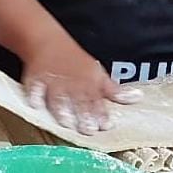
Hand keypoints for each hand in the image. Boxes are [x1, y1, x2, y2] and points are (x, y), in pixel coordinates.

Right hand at [21, 39, 139, 134]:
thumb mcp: (98, 74)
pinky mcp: (35, 79)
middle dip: (84, 116)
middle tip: (88, 130)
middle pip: (79, 102)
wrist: (48, 41)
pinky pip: (34, 89)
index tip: (107, 126)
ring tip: (66, 123)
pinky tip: (35, 106)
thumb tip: (138, 99)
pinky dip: (35, 96)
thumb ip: (115, 91)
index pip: (97, 101)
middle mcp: (72, 84)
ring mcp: (53, 82)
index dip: (102, 114)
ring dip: (62, 110)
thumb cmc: (76, 61)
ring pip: (58, 98)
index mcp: (88, 84)